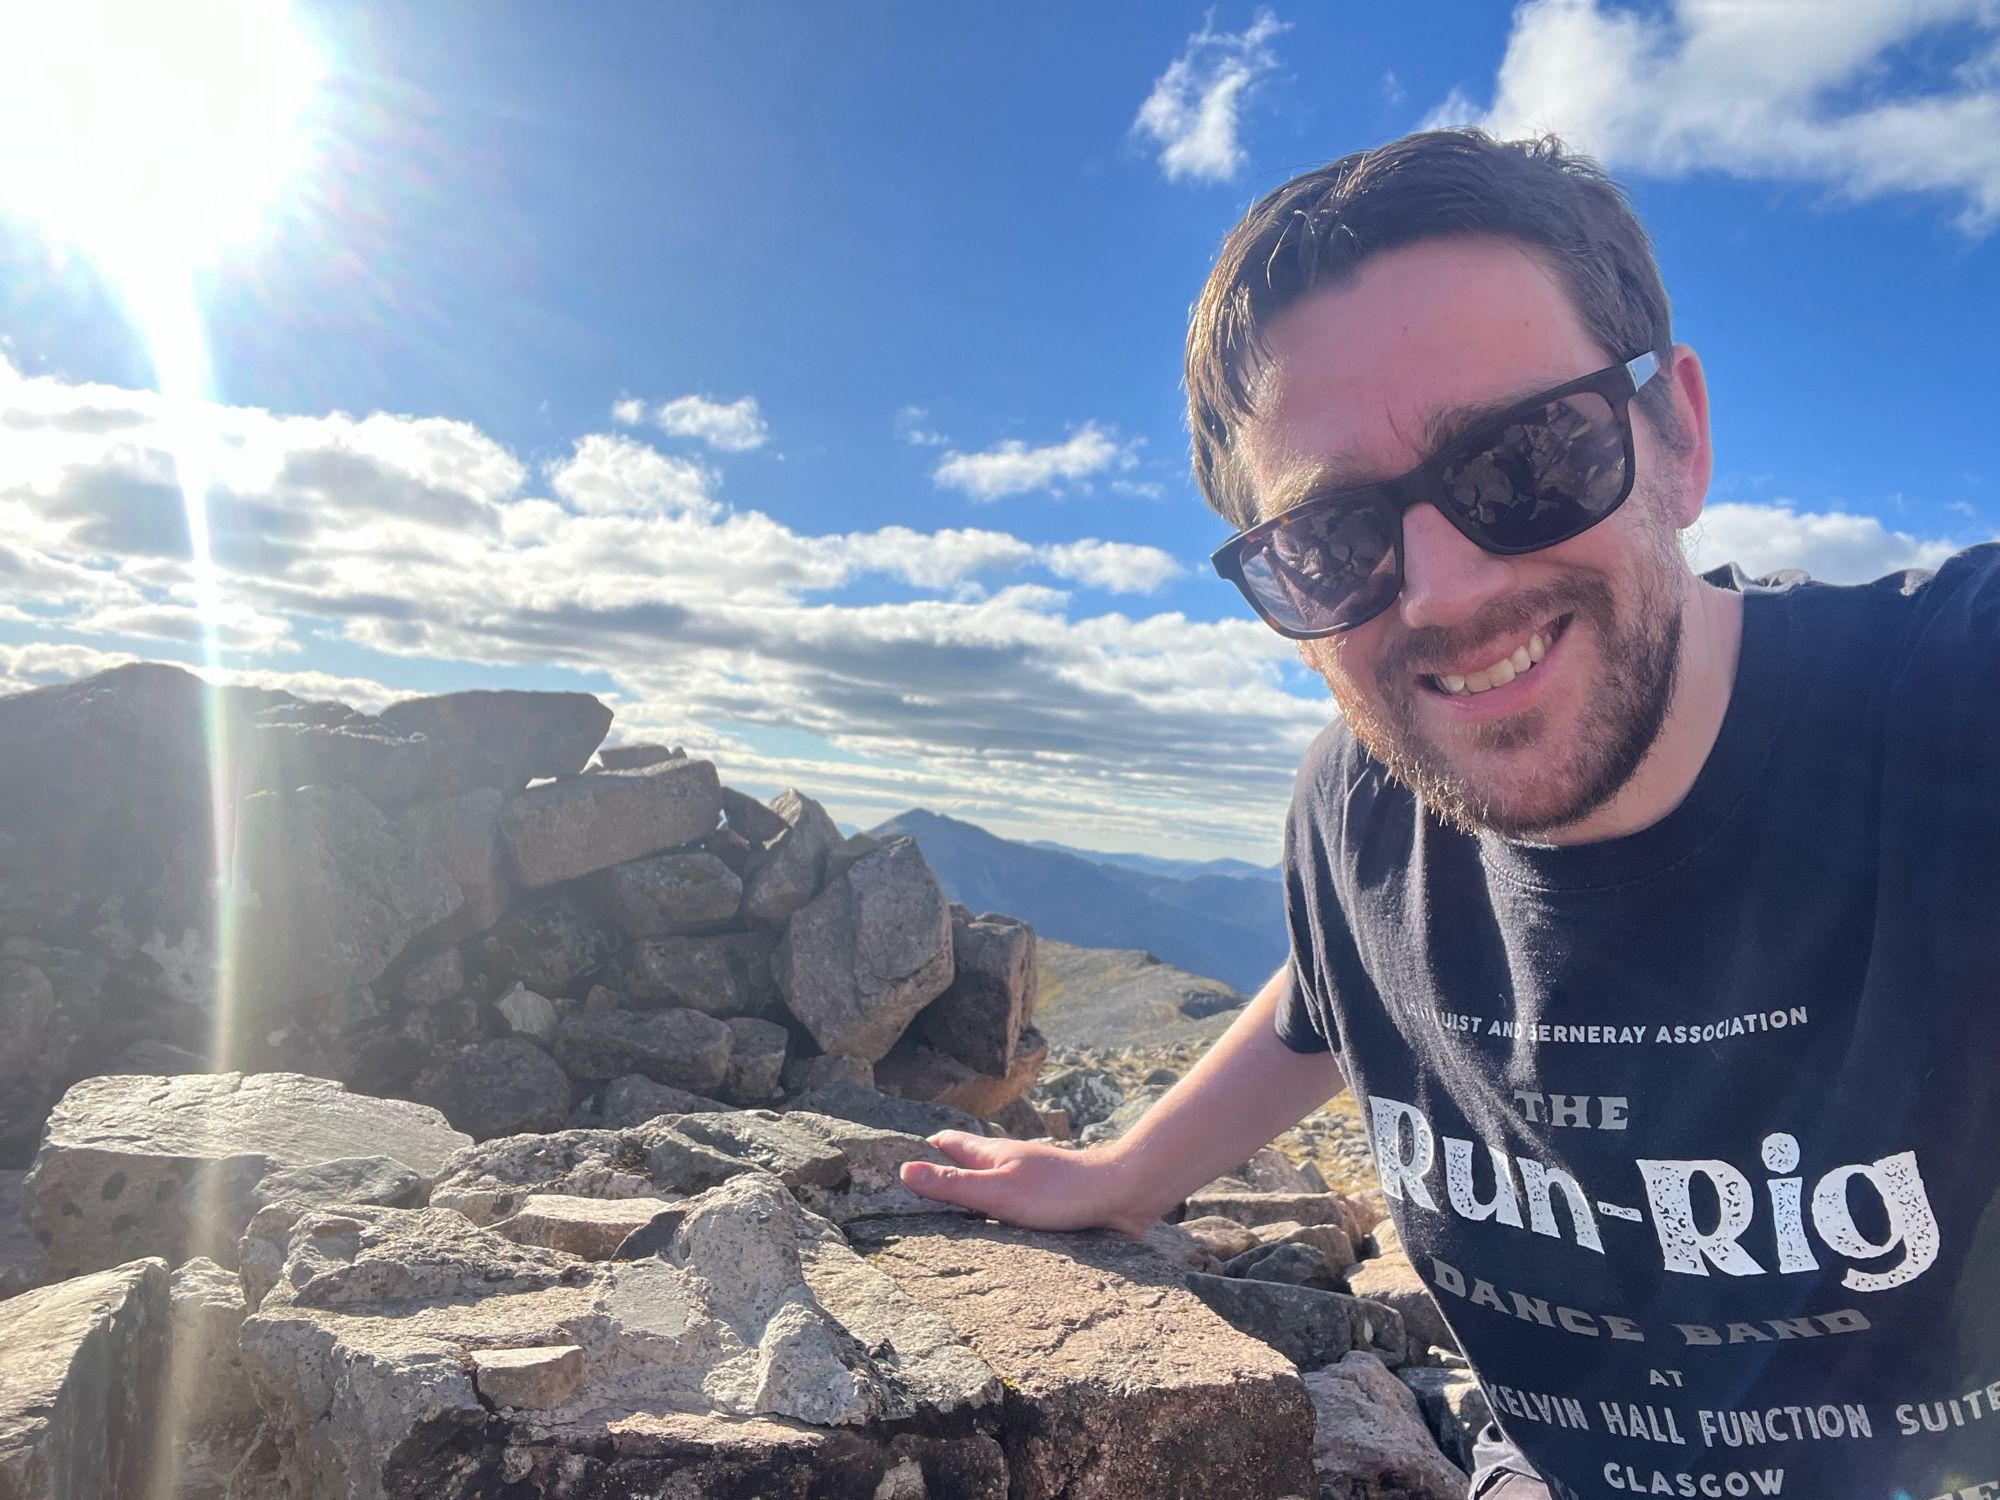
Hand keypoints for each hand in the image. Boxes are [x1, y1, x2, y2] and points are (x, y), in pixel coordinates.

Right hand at [898, 1131, 1157, 1237]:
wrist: (1119, 1195)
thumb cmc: (1057, 1193)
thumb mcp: (996, 1191)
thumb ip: (952, 1184)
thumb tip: (903, 1170)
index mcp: (992, 1154)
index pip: (947, 1143)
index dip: (921, 1150)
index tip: (893, 1163)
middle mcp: (1009, 1162)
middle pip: (967, 1161)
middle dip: (942, 1172)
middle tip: (913, 1192)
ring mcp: (1030, 1179)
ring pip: (991, 1182)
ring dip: (970, 1194)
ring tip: (946, 1217)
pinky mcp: (1050, 1200)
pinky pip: (1014, 1203)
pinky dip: (997, 1211)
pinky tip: (995, 1231)